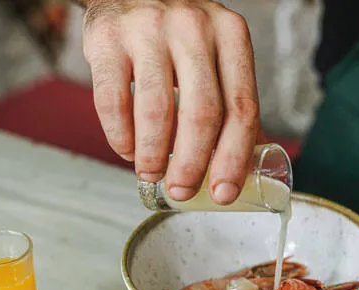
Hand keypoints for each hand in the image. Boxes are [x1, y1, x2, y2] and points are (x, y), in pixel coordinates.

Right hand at [82, 0, 260, 203]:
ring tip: (152, 174)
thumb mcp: (217, 54)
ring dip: (154, 155)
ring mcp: (148, 30)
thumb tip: (250, 163)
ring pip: (156, 110)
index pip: (242, 106)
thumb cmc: (179, 33)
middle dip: (192, 165)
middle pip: (202, 113)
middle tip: (182, 191)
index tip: (223, 191)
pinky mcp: (108, 38)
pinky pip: (113, 101)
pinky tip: (127, 150)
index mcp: (231, 35)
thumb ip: (233, 101)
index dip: (234, 157)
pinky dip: (120, 137)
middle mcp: (194, 27)